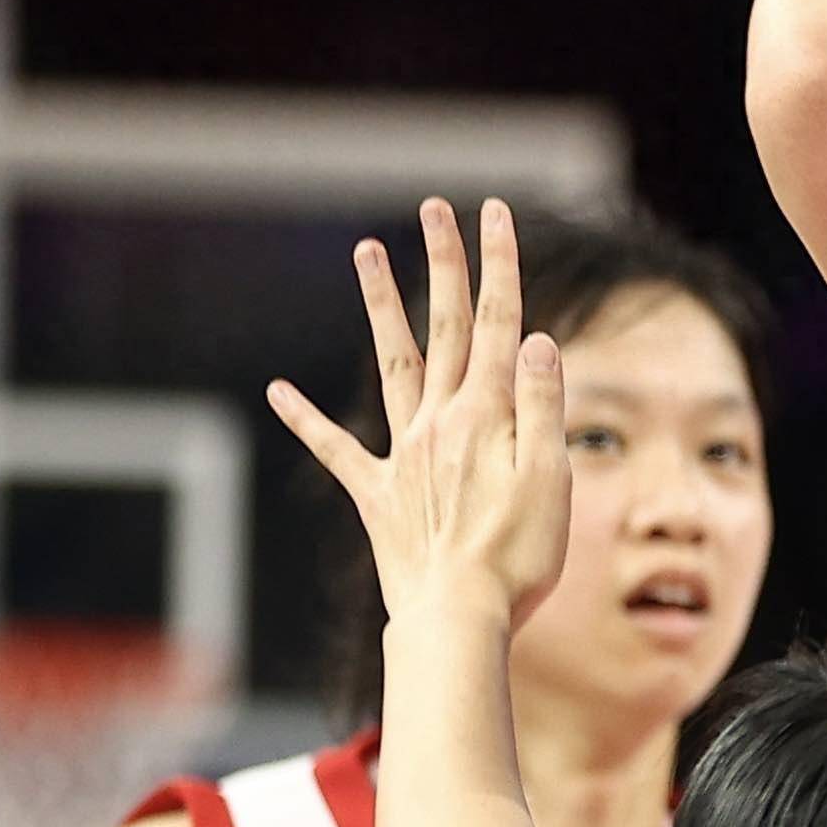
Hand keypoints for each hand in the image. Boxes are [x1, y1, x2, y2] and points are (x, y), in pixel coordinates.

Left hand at [267, 197, 570, 628]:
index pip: (498, 322)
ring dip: (382, 304)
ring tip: (367, 252)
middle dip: (444, 263)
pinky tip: (276, 390)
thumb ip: (542, 406)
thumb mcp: (550, 479)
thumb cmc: (516, 558)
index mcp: (485, 415)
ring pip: (392, 362)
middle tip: (436, 208)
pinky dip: (304, 417)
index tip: (496, 212)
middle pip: (444, 326)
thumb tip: (535, 339)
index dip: (499, 263)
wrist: (455, 618)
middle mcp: (439, 421)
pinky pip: (335, 448)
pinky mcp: (377, 494)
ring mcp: (403, 454)